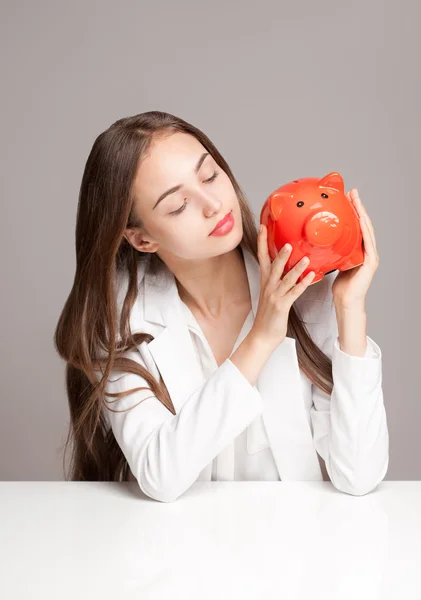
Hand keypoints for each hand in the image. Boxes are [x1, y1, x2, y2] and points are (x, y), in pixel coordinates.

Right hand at [252, 224, 315, 348]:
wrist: (262, 335)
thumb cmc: (269, 314)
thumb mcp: (271, 293)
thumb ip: (278, 279)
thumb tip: (289, 266)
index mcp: (265, 281)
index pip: (262, 257)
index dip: (262, 242)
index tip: (263, 227)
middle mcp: (268, 286)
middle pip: (273, 265)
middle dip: (280, 253)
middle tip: (288, 241)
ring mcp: (274, 296)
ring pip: (285, 278)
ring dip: (296, 268)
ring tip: (305, 258)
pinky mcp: (281, 306)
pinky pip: (294, 293)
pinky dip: (303, 284)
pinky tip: (311, 277)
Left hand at [332, 188, 379, 308]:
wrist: (346, 302)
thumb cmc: (340, 286)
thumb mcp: (332, 263)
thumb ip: (329, 251)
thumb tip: (316, 242)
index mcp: (357, 249)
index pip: (355, 226)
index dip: (352, 211)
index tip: (346, 197)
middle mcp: (365, 249)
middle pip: (362, 224)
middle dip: (358, 207)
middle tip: (352, 192)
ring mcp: (370, 255)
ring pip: (367, 230)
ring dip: (362, 214)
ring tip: (357, 201)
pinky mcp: (370, 262)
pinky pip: (368, 243)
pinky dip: (365, 231)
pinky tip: (361, 221)